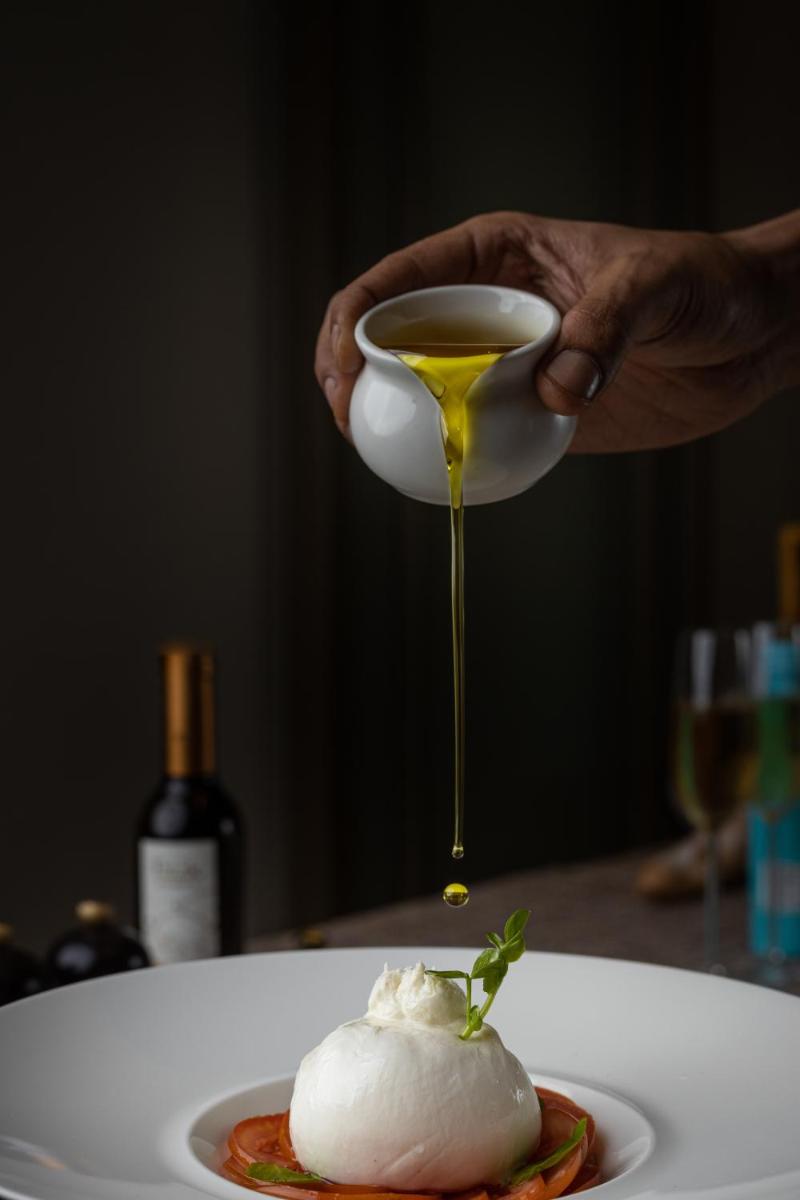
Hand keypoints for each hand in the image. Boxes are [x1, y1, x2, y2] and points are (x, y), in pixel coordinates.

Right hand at [315, 211, 798, 452]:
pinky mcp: (533, 413)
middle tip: (348, 419)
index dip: (351, 320)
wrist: (752, 333)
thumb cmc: (703, 279)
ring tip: (376, 455)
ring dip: (393, 424)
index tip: (341, 366)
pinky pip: (475, 436)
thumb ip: (603, 327)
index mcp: (494, 256)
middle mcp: (489, 309)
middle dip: (351, 375)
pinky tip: (438, 481)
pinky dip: (451, 459)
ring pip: (425, 393)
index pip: (399, 281)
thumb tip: (555, 391)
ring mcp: (506, 364)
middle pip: (392, 339)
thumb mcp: (653, 283)